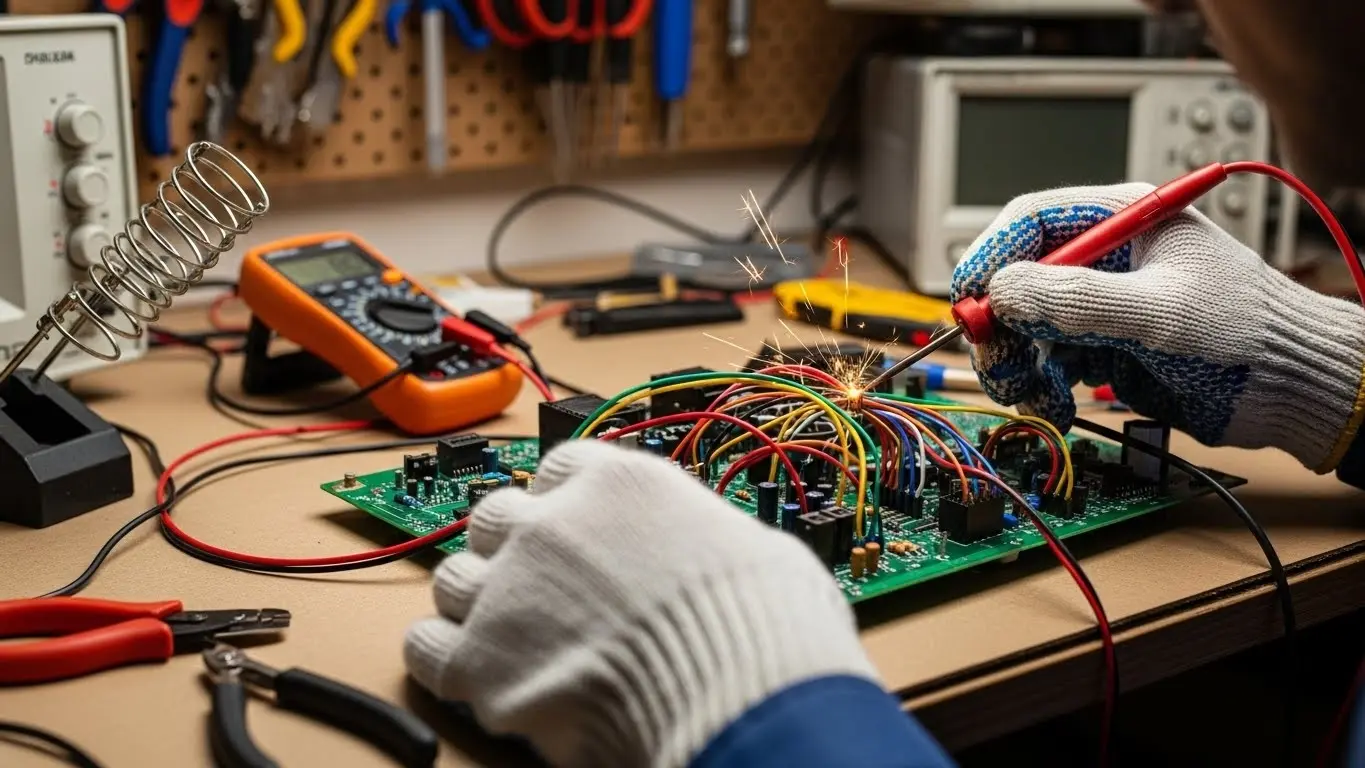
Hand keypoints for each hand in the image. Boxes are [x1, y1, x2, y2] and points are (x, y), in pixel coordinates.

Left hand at [403, 441, 877, 767]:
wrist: (735, 695)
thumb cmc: (758, 627)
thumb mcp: (751, 545)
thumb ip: (699, 535)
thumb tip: (710, 553)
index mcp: (617, 482)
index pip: (558, 469)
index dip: (561, 503)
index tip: (565, 524)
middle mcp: (552, 523)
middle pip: (495, 518)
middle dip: (510, 549)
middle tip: (534, 585)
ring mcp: (508, 589)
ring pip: (452, 578)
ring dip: (474, 602)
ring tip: (503, 633)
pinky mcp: (480, 661)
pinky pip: (425, 646)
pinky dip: (440, 656)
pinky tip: (464, 667)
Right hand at [950, 183, 1364, 471]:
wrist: (1289, 388)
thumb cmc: (1247, 330)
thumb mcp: (1160, 312)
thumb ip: (1079, 300)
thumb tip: (1004, 290)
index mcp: (1122, 221)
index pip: (1032, 222)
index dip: (992, 255)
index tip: (970, 298)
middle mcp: (1103, 259)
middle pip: (1017, 281)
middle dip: (1001, 326)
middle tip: (998, 362)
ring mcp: (1101, 305)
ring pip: (1025, 328)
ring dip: (1017, 365)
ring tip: (1035, 398)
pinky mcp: (1102, 347)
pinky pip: (1046, 363)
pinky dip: (1041, 388)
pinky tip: (1058, 407)